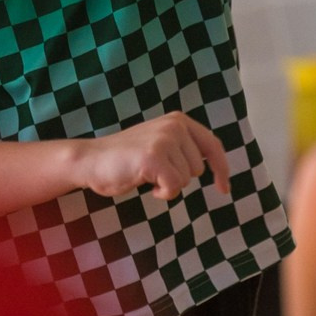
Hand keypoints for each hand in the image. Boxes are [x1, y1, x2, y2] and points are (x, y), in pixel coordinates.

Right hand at [71, 114, 231, 201]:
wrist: (91, 160)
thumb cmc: (125, 158)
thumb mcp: (160, 144)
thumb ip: (183, 148)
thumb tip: (215, 167)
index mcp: (178, 121)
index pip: (213, 145)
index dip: (222, 169)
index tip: (224, 189)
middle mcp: (174, 126)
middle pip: (198, 169)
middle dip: (179, 178)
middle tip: (153, 172)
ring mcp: (164, 140)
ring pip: (186, 179)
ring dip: (168, 185)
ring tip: (146, 175)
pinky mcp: (154, 157)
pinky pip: (174, 187)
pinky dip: (163, 193)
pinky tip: (147, 186)